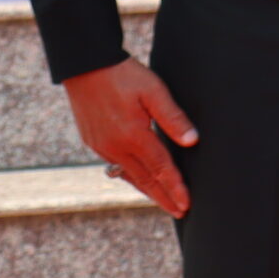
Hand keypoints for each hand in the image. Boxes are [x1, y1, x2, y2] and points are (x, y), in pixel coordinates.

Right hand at [63, 59, 195, 215]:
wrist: (85, 65)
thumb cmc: (124, 75)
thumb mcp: (154, 91)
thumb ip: (173, 117)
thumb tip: (193, 141)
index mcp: (132, 136)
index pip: (161, 168)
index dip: (175, 187)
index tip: (186, 204)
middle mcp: (115, 146)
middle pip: (145, 179)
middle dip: (163, 196)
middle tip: (180, 212)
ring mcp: (101, 146)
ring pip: (129, 175)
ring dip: (147, 190)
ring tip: (163, 201)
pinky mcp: (93, 141)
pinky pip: (116, 166)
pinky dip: (131, 177)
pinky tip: (139, 180)